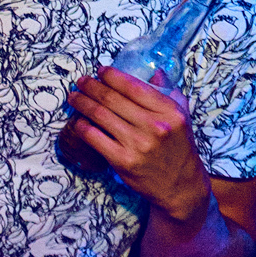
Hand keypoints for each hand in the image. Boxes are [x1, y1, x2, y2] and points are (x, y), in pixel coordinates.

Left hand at [66, 68, 209, 219]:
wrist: (180, 185)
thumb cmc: (178, 147)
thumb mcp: (182, 116)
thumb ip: (168, 91)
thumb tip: (154, 71)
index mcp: (170, 112)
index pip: (134, 86)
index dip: (112, 76)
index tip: (100, 71)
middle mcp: (155, 126)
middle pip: (112, 99)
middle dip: (91, 86)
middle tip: (81, 81)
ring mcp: (138, 145)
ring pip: (100, 115)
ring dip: (82, 103)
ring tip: (73, 97)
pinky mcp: (123, 161)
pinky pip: (95, 137)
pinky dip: (82, 126)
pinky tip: (77, 121)